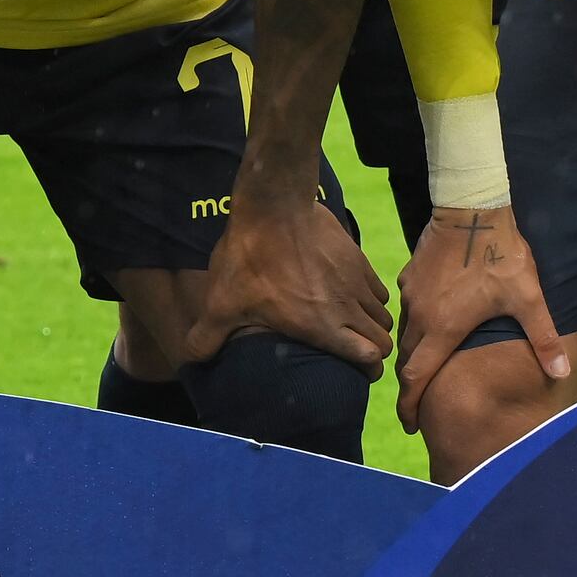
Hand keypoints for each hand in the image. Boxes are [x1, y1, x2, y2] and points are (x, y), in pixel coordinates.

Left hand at [185, 172, 389, 371]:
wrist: (273, 206)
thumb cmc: (249, 259)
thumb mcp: (221, 303)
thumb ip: (207, 337)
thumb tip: (192, 361)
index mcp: (322, 326)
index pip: (369, 358)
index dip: (367, 369)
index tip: (357, 369)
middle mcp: (347, 307)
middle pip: (382, 341)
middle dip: (373, 350)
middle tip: (355, 350)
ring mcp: (357, 282)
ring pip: (384, 314)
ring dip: (372, 323)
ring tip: (352, 324)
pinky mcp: (358, 259)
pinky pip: (378, 288)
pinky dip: (371, 297)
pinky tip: (350, 295)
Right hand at [396, 201, 566, 431]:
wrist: (472, 207)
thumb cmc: (501, 255)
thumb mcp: (528, 298)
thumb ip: (543, 338)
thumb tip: (561, 373)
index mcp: (444, 327)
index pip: (416, 376)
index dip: (410, 404)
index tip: (410, 424)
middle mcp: (420, 314)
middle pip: (407, 359)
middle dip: (410, 386)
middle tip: (417, 405)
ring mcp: (411, 293)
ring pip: (405, 334)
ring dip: (412, 355)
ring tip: (423, 368)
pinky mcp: (410, 275)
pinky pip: (409, 309)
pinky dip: (415, 326)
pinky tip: (431, 323)